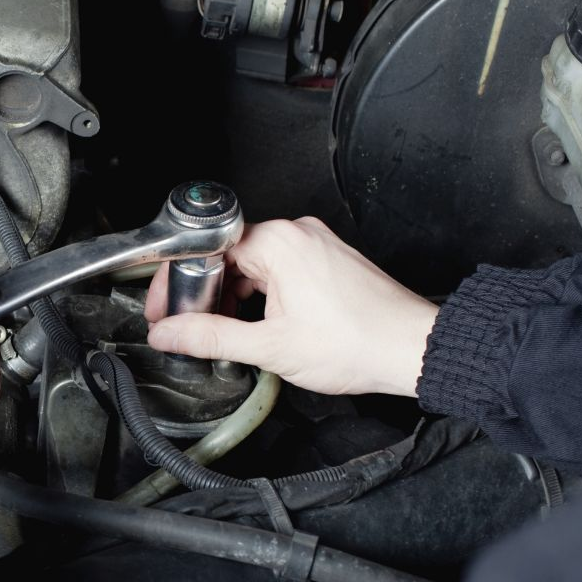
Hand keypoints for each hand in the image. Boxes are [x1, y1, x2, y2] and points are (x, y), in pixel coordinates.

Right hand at [145, 218, 437, 397]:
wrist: (415, 349)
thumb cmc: (358, 342)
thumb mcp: (271, 347)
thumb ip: (211, 337)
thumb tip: (169, 334)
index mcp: (279, 241)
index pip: (206, 251)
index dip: (179, 284)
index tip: (166, 311)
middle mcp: (296, 232)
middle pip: (228, 256)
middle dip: (206, 294)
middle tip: (190, 328)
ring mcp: (314, 243)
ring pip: (252, 265)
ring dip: (234, 298)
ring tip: (230, 334)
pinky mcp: (327, 259)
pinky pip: (278, 269)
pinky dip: (261, 295)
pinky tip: (260, 325)